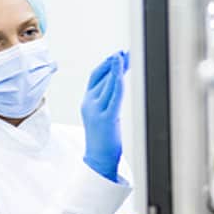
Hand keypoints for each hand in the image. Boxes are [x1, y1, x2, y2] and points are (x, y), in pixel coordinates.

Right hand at [82, 51, 128, 181]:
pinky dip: (119, 80)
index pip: (95, 77)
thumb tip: (118, 85)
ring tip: (127, 56)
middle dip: (114, 62)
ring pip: (108, 83)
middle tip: (126, 52)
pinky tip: (123, 70)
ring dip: (118, 67)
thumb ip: (107, 101)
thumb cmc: (104, 139)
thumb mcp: (103, 116)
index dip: (106, 64)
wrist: (98, 160)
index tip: (118, 55)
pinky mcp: (107, 118)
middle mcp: (89, 104)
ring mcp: (96, 110)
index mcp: (87, 103)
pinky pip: (115, 95)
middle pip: (102, 76)